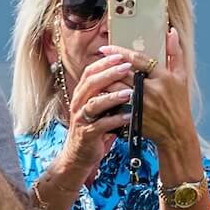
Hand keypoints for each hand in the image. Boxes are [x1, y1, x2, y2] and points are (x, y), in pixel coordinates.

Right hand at [60, 53, 137, 176]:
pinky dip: (115, 120)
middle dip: (109, 74)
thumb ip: (109, 89)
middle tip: (127, 67)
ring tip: (129, 92)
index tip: (121, 55)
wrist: (80, 154)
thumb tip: (130, 70)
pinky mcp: (87, 134)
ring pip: (93, 103)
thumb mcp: (101, 105)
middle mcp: (79, 103)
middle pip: (90, 83)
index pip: (90, 72)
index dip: (104, 62)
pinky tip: (128, 116)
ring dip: (112, 97)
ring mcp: (81, 119)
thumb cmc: (97, 125)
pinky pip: (100, 125)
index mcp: (83, 93)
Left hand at [102, 30, 195, 154]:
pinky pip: (113, 102)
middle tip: (97, 61)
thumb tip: (171, 32)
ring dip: (104, 81)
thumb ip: (175, 53)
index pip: (138, 59)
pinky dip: (105, 96)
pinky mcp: (133, 115)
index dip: (120, 52)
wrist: (176, 132)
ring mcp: (141, 103)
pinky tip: (100, 92)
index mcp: (164, 77)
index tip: (106, 48)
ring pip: (114, 87)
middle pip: (122, 73)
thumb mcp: (181, 76)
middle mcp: (152, 89)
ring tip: (96, 76)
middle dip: (107, 66)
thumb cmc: (179, 102)